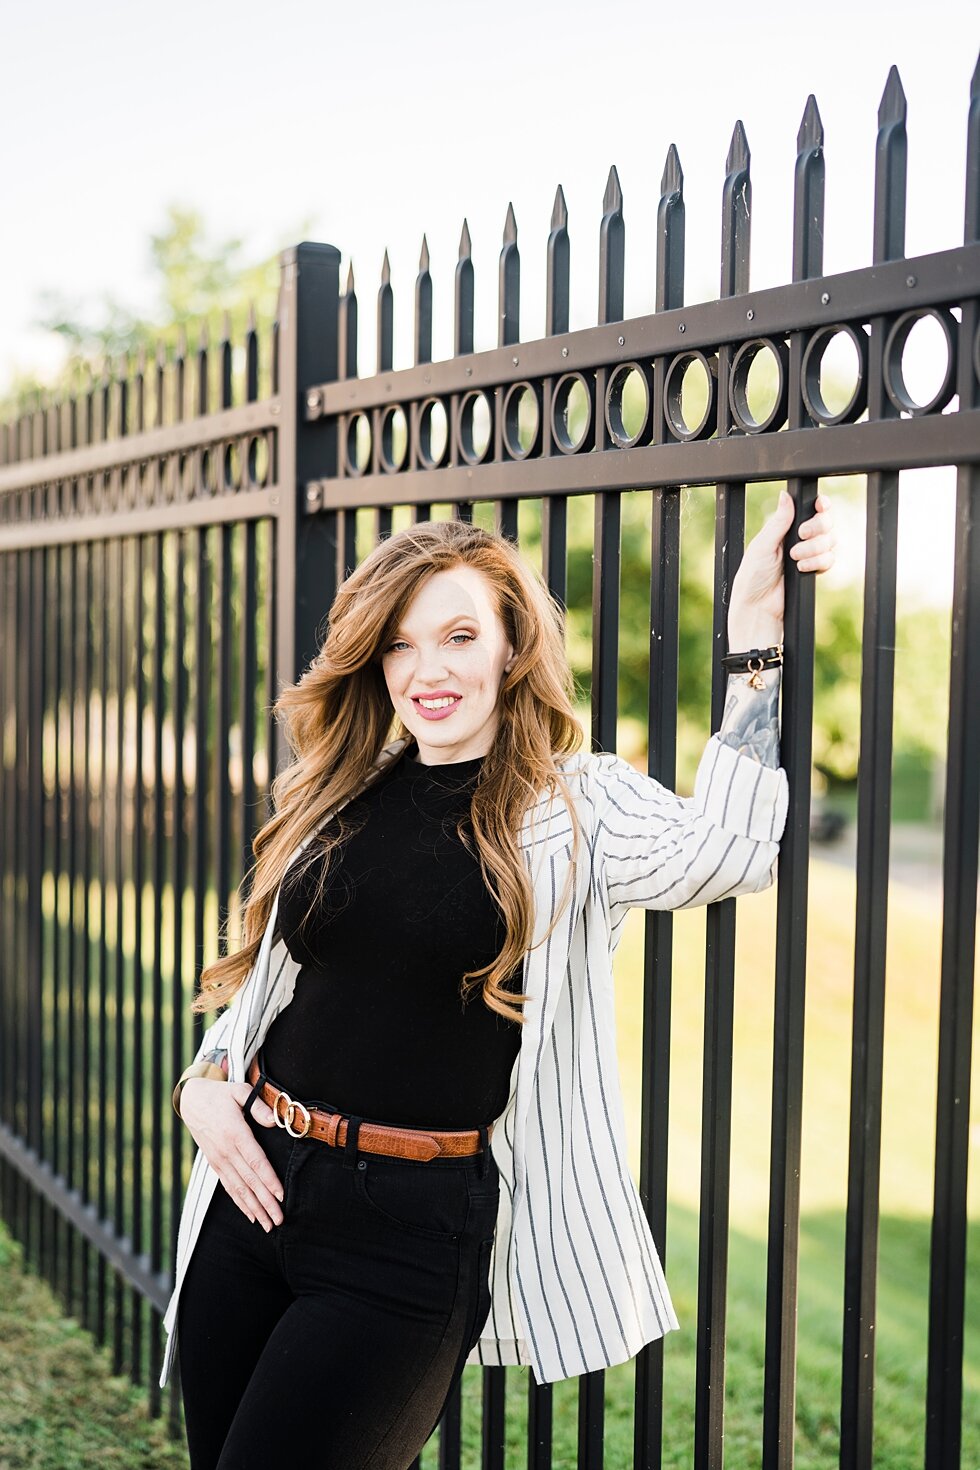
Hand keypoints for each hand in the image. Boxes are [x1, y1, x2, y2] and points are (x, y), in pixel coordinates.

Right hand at [179, 1077, 284, 1231]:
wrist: (191, 1101)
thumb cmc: (221, 1095)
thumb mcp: (240, 1092)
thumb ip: (258, 1106)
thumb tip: (274, 1121)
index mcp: (235, 1133)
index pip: (255, 1161)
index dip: (268, 1180)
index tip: (281, 1196)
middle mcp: (226, 1151)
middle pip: (249, 1181)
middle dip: (265, 1203)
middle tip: (279, 1220)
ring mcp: (219, 1160)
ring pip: (239, 1189)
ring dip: (254, 1208)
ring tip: (268, 1224)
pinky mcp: (215, 1164)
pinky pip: (228, 1187)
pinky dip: (240, 1203)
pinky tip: (251, 1215)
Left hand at [727, 489, 835, 650]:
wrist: (759, 607)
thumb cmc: (753, 576)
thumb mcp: (763, 545)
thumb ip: (778, 522)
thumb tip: (785, 495)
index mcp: (784, 528)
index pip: (810, 509)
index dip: (821, 505)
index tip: (820, 505)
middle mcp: (799, 539)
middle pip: (825, 522)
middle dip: (817, 527)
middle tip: (801, 535)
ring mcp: (809, 554)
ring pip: (830, 541)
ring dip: (814, 549)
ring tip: (794, 559)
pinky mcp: (815, 570)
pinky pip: (829, 560)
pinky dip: (818, 563)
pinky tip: (802, 569)